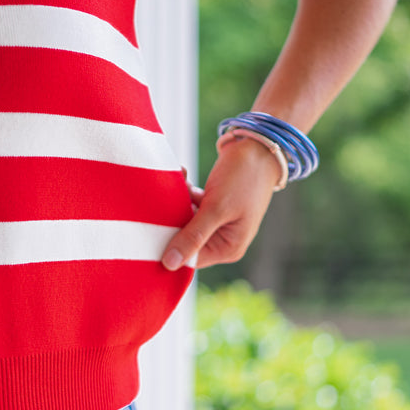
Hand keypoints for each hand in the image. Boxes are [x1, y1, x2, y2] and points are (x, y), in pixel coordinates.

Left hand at [163, 138, 280, 270]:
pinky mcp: (212, 205)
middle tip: (165, 198)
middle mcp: (222, 239)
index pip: (190, 258)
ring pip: (184, 219)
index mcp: (228, 248)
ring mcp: (217, 222)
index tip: (151, 228)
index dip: (169, 246)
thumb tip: (169, 264)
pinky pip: (190, 204)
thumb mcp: (216, 208)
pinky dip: (184, 191)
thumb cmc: (243, 178)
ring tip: (179, 179)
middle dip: (173, 218)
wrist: (258, 145)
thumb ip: (193, 236)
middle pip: (185, 239)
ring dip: (177, 200)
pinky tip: (183, 173)